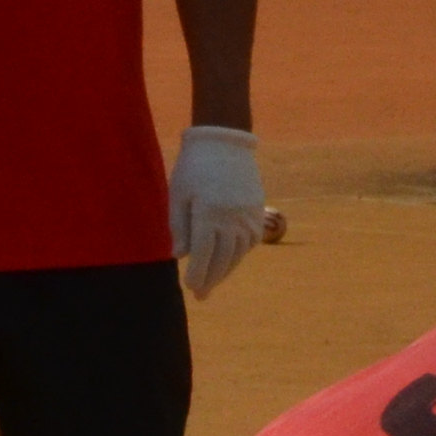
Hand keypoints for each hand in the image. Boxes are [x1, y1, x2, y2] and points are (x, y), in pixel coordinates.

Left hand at [171, 126, 265, 301]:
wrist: (225, 141)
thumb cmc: (194, 166)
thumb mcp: (178, 193)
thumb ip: (178, 225)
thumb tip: (180, 255)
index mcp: (209, 213)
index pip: (203, 254)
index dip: (197, 274)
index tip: (190, 287)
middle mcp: (231, 218)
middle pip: (222, 259)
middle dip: (210, 280)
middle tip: (200, 295)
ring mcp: (247, 217)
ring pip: (238, 254)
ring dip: (225, 271)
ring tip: (212, 282)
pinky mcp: (257, 213)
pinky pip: (249, 242)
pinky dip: (239, 255)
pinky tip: (229, 262)